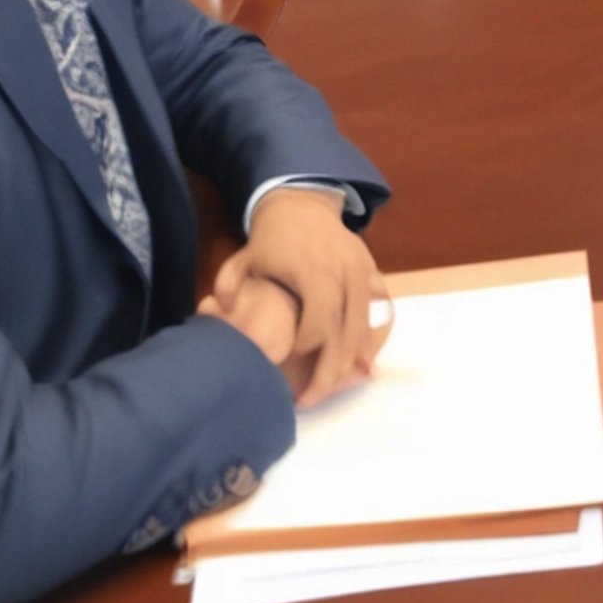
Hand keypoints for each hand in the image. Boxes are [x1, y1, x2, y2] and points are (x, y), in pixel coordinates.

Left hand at [209, 187, 392, 407]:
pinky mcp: (373, 271)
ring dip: (353, 359)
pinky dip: (373, 337)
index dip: (308, 349)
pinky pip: (382, 311)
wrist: (303, 205)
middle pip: (346, 332)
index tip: (290, 366)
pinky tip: (359, 360)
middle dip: (331, 371)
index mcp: (314, 271)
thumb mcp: (245, 256)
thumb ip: (229, 280)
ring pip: (366, 325)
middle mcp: (345, 272)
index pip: (319, 321)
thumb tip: (221, 306)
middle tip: (312, 397)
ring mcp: (363, 271)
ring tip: (334, 385)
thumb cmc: (273, 238)